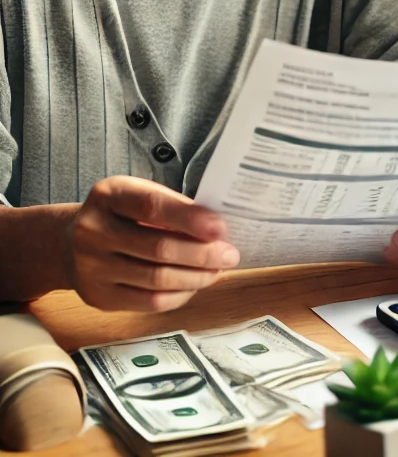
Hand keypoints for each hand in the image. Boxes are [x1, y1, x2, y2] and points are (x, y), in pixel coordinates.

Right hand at [64, 176, 239, 310]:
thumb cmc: (120, 214)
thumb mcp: (139, 194)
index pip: (153, 207)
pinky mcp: (98, 297)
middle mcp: (94, 231)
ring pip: (157, 279)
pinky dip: (180, 295)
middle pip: (158, 248)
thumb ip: (173, 207)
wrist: (68, 241)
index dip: (190, 219)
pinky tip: (196, 285)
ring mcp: (92, 267)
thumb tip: (218, 230)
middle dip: (203, 254)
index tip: (221, 228)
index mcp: (109, 195)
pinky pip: (149, 302)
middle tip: (230, 254)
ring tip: (218, 270)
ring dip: (197, 277)